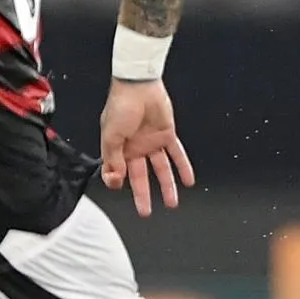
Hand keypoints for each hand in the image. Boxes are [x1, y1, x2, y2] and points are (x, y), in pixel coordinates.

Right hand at [98, 78, 195, 216]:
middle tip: (145, 212)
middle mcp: (133, 148)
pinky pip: (176, 155)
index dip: (116, 182)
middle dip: (142, 195)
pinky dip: (183, 168)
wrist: (138, 86)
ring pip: (160, 170)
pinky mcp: (166, 136)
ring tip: (171, 203)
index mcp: (116, 148)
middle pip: (140, 177)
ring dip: (166, 186)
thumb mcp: (111, 135)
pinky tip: (188, 181)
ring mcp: (150, 143)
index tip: (119, 189)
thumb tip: (114, 177)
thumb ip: (114, 157)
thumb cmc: (120, 106)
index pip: (116, 172)